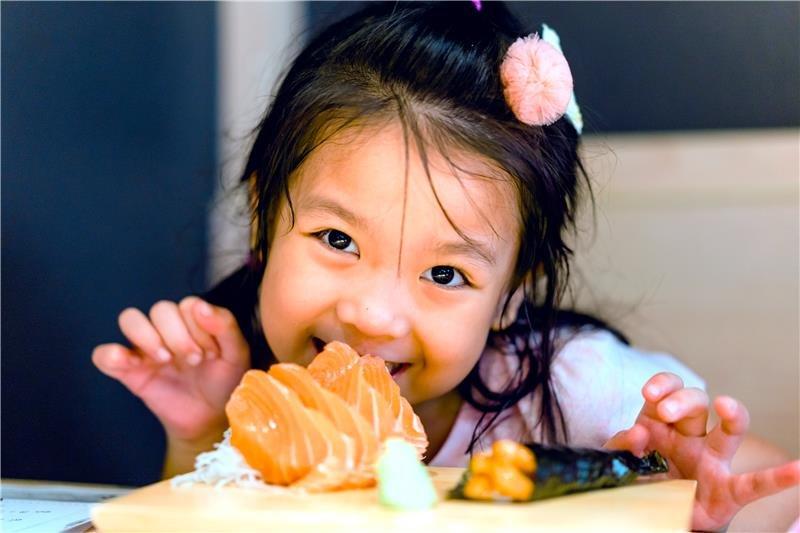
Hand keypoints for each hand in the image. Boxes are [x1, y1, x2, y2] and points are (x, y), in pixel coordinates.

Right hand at [93, 297, 249, 446]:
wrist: (210, 418)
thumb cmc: (224, 381)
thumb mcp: (236, 354)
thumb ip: (225, 326)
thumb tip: (200, 305)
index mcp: (193, 320)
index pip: (186, 304)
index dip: (199, 326)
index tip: (212, 353)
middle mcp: (167, 328)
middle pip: (160, 309)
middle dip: (179, 335)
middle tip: (195, 361)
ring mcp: (145, 347)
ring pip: (130, 319)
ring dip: (148, 337)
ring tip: (166, 361)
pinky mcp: (128, 371)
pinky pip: (104, 354)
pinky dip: (111, 355)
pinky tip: (132, 365)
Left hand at [605, 372, 799, 531]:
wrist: (656, 518)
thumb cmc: (641, 481)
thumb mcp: (623, 461)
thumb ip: (622, 446)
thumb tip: (634, 435)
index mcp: (662, 424)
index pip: (667, 389)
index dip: (662, 385)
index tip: (649, 394)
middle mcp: (689, 436)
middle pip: (695, 402)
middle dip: (681, 401)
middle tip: (666, 412)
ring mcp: (711, 461)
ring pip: (728, 431)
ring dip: (731, 415)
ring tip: (727, 405)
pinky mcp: (727, 490)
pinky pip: (754, 483)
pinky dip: (777, 477)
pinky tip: (798, 470)